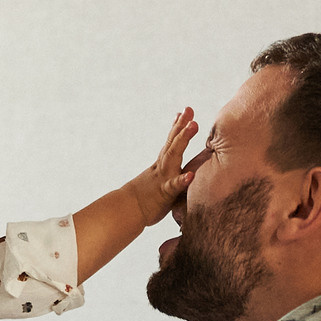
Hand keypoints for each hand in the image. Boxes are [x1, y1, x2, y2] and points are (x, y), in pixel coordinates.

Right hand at [127, 107, 196, 224]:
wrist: (126, 211)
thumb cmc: (144, 200)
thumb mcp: (158, 181)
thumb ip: (167, 173)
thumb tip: (177, 170)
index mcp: (162, 164)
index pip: (170, 142)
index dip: (177, 126)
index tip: (183, 111)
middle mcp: (163, 167)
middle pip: (172, 142)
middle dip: (181, 126)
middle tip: (189, 109)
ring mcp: (163, 178)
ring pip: (173, 156)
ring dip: (183, 140)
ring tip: (193, 126)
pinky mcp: (164, 193)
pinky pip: (174, 186)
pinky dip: (182, 180)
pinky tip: (191, 175)